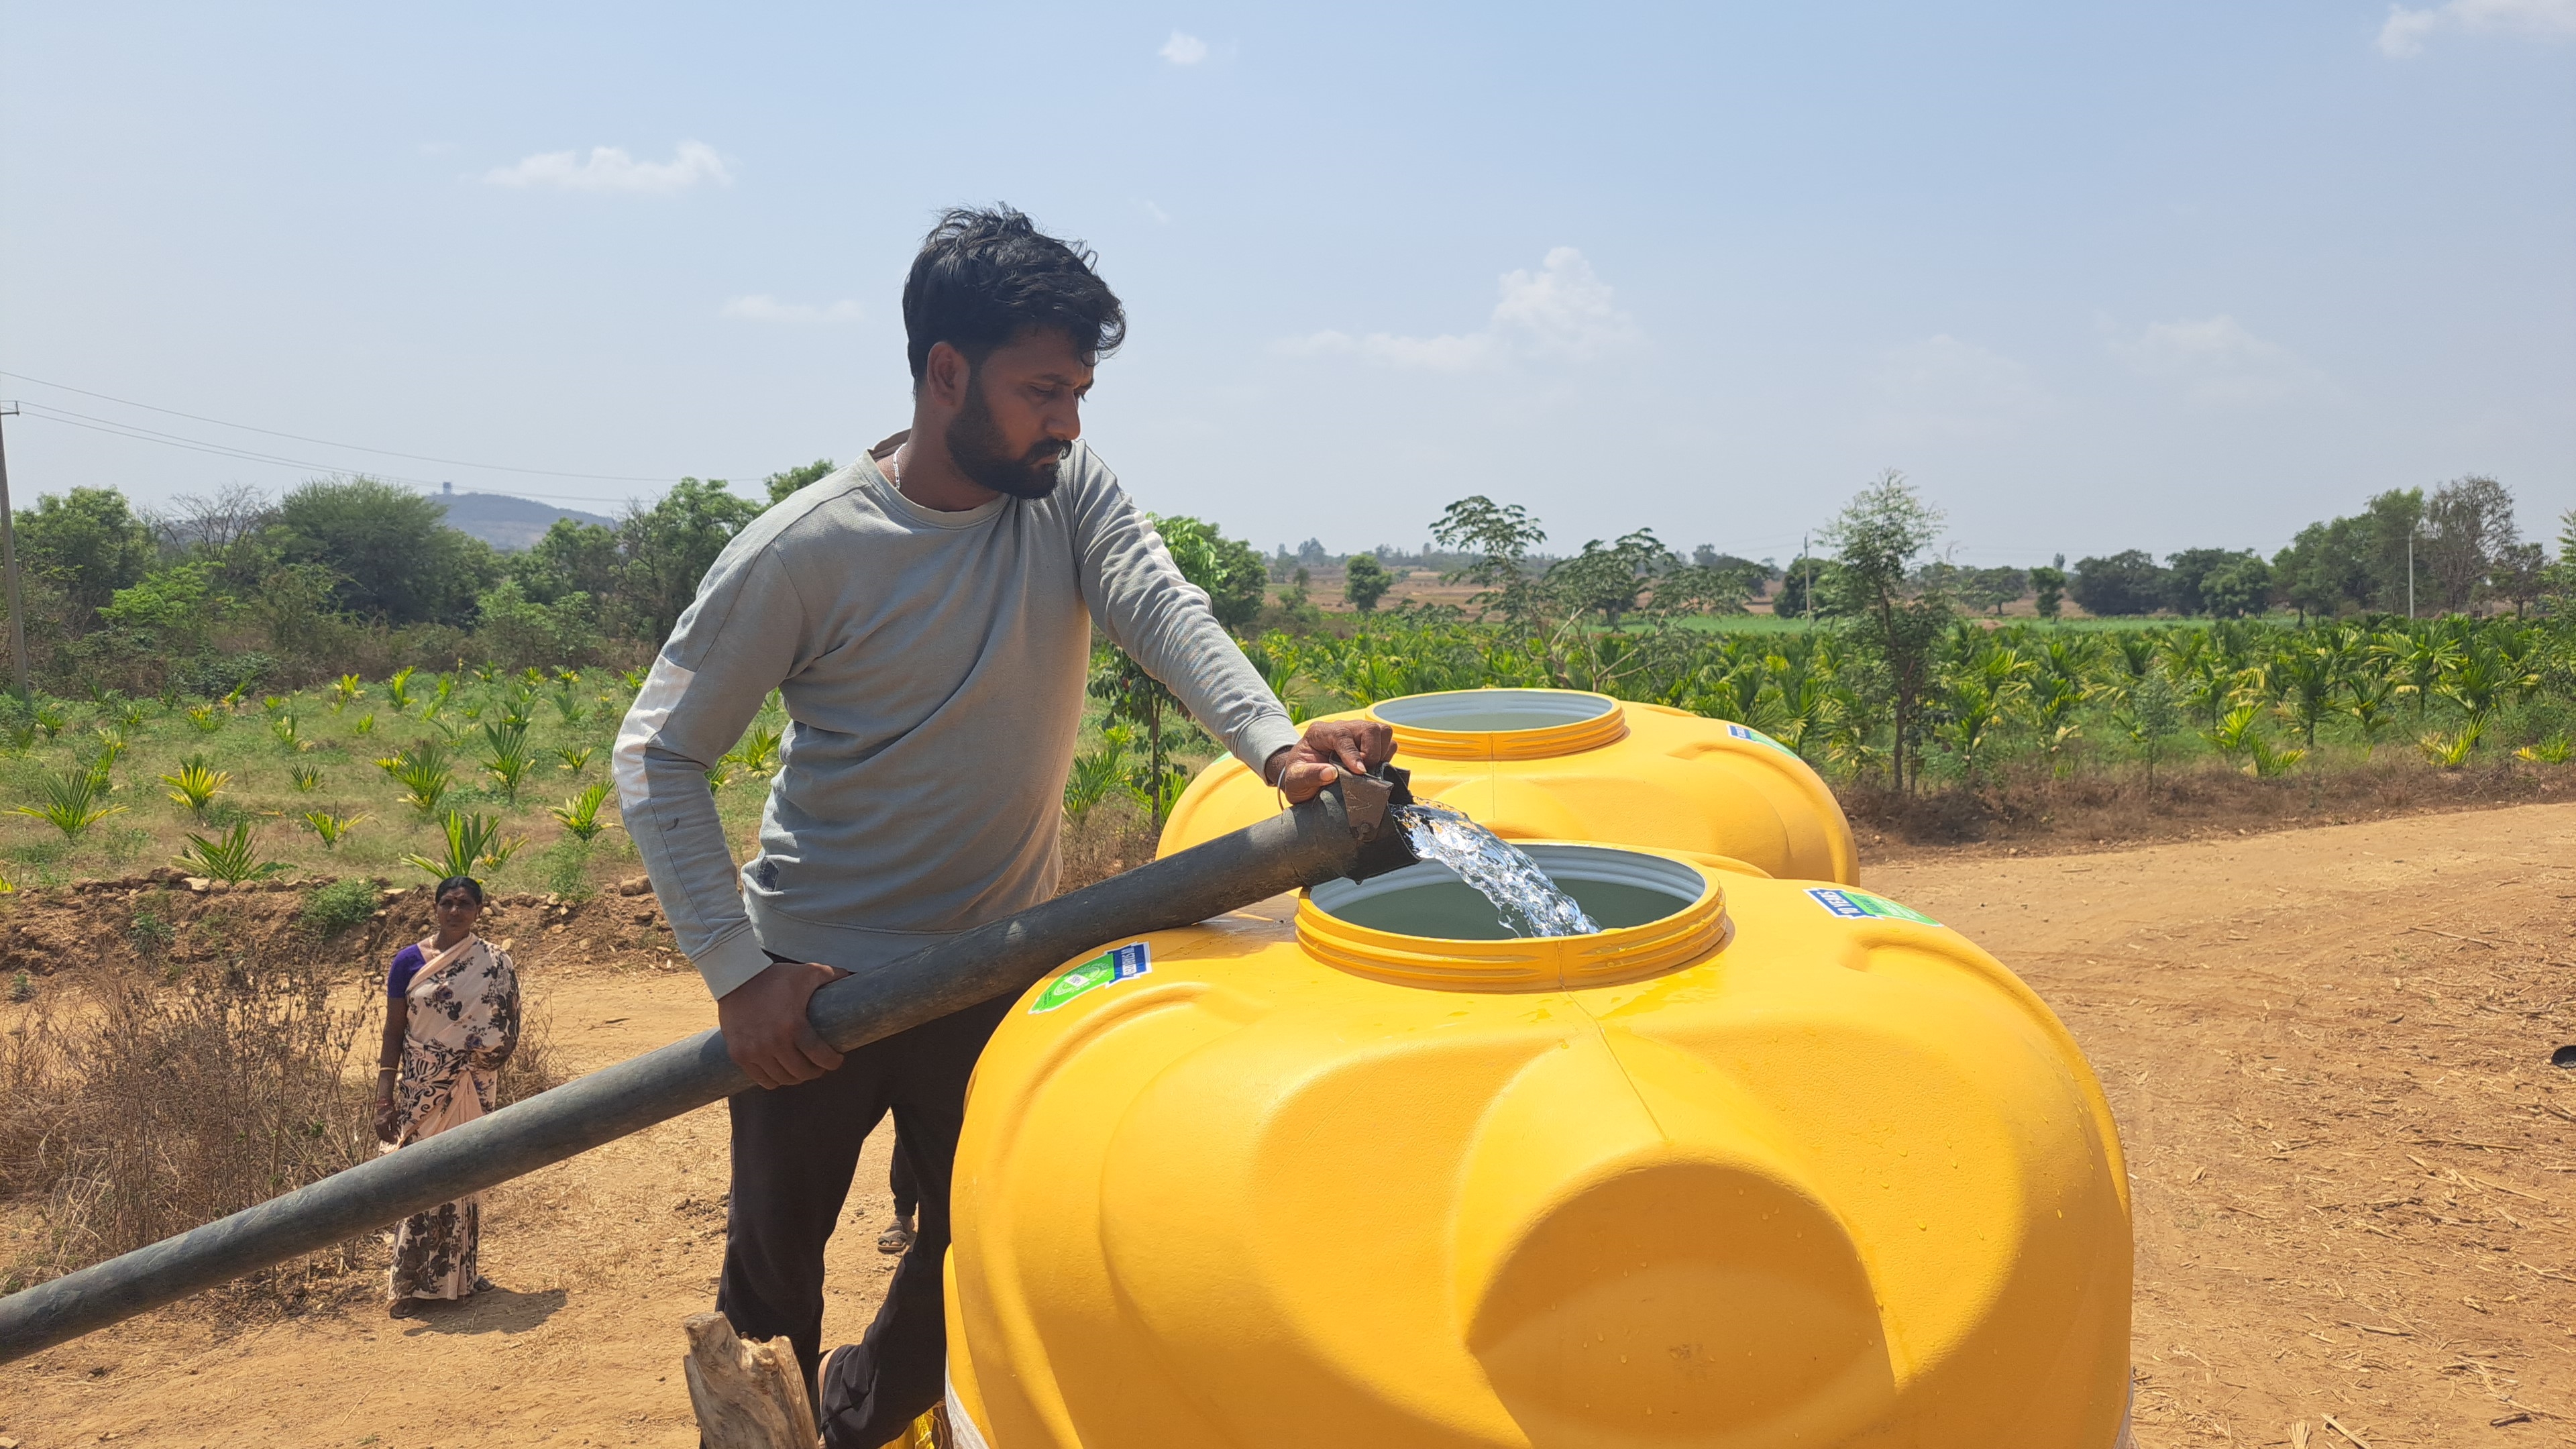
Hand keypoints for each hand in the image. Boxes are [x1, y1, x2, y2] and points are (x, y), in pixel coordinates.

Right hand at [373, 1100, 400, 1144]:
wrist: (384, 1103)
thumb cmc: (391, 1110)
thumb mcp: (394, 1118)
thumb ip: (394, 1127)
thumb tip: (395, 1135)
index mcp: (383, 1124)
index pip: (386, 1134)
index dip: (391, 1138)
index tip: (395, 1141)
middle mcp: (378, 1125)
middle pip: (382, 1136)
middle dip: (388, 1140)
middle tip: (393, 1142)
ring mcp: (376, 1124)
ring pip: (379, 1134)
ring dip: (384, 1138)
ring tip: (390, 1140)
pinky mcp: (376, 1123)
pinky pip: (378, 1131)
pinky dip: (382, 1134)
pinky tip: (386, 1135)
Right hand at [717, 959, 850, 1089]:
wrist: (736, 977)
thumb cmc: (776, 976)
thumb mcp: (808, 972)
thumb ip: (834, 975)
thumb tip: (853, 977)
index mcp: (794, 1025)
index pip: (820, 1057)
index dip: (833, 1062)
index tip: (836, 1059)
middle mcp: (774, 1042)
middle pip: (802, 1072)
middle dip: (815, 1071)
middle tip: (819, 1064)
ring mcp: (754, 1051)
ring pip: (783, 1079)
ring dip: (795, 1077)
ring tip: (801, 1068)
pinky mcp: (739, 1054)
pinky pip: (762, 1080)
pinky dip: (774, 1079)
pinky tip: (781, 1071)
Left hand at [1264, 718, 1395, 802]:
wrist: (1303, 780)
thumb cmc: (1298, 778)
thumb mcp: (1295, 780)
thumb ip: (1309, 775)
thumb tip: (1331, 773)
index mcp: (1320, 732)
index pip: (1342, 734)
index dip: (1353, 753)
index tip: (1359, 772)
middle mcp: (1341, 728)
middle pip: (1369, 728)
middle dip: (1371, 753)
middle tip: (1362, 773)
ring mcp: (1357, 733)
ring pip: (1383, 732)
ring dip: (1380, 754)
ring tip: (1368, 771)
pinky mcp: (1369, 743)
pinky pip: (1389, 743)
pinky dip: (1386, 757)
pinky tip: (1372, 769)